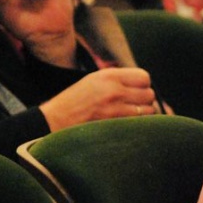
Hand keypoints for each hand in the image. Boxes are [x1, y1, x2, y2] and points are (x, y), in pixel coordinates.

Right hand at [39, 68, 156, 131]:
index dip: (143, 85)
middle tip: (134, 106)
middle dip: (145, 101)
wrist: (54, 120)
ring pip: (148, 111)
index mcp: (108, 76)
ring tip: (131, 117)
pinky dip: (138, 126)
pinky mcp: (114, 126)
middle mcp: (114, 90)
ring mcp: (115, 109)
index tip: (137, 91)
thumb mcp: (93, 81)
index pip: (144, 77)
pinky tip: (127, 126)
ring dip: (143, 115)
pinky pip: (139, 125)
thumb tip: (142, 85)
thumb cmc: (73, 102)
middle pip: (149, 94)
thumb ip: (117, 80)